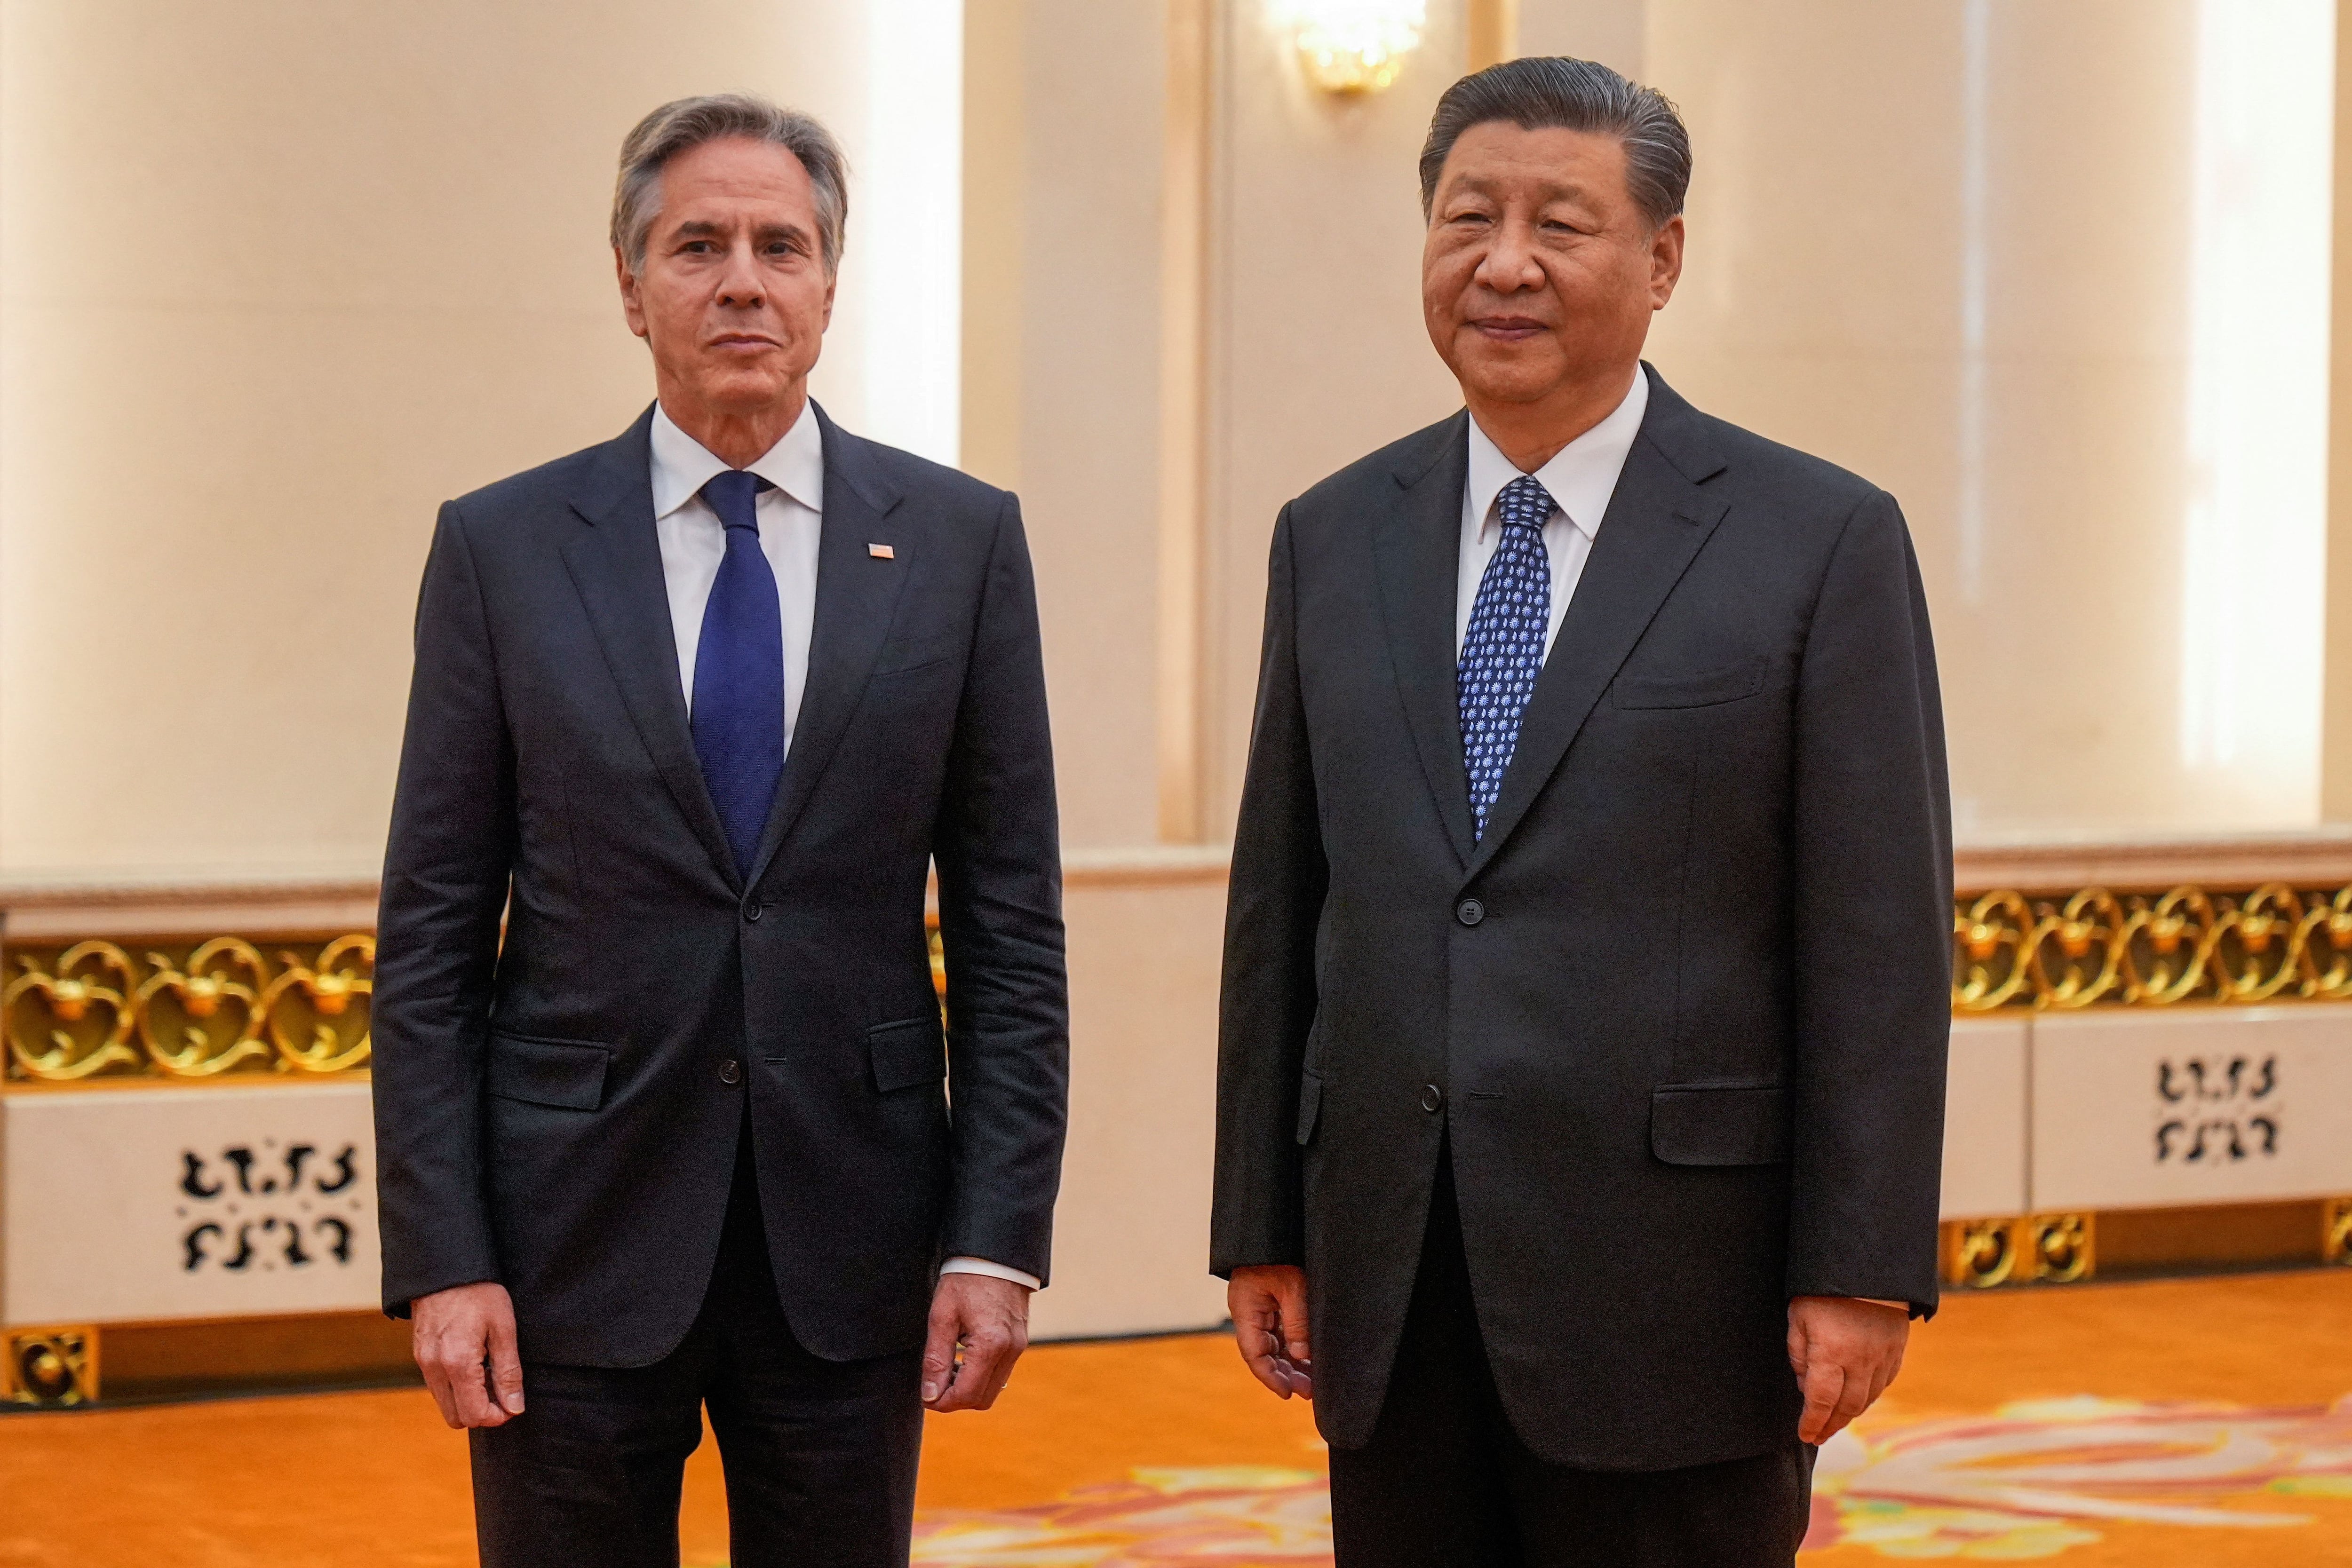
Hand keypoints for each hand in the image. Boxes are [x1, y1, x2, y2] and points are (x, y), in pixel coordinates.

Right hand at [412, 1281, 523, 1429]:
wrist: (446, 1267)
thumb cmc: (480, 1292)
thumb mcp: (504, 1329)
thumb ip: (508, 1372)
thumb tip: (514, 1408)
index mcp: (457, 1363)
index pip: (475, 1415)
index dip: (498, 1417)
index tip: (513, 1403)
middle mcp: (434, 1368)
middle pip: (456, 1418)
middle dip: (482, 1412)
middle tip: (503, 1391)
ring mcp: (423, 1362)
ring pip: (445, 1404)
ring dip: (468, 1400)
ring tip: (490, 1374)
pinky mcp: (420, 1355)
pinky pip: (437, 1386)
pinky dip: (456, 1387)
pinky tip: (474, 1364)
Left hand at [922, 1273, 1030, 1411]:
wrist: (995, 1255)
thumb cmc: (965, 1280)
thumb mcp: (941, 1316)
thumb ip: (935, 1358)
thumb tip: (930, 1394)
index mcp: (990, 1344)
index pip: (966, 1395)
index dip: (941, 1402)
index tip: (925, 1394)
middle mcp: (1010, 1350)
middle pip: (982, 1400)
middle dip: (955, 1399)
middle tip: (935, 1381)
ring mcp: (1018, 1347)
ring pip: (993, 1390)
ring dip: (968, 1388)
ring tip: (948, 1366)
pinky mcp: (1019, 1342)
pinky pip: (1000, 1374)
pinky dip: (980, 1376)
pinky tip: (964, 1357)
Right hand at [1229, 1264, 1312, 1398]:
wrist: (1273, 1227)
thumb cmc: (1280, 1253)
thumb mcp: (1293, 1287)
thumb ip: (1297, 1323)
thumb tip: (1303, 1356)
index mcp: (1246, 1309)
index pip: (1254, 1354)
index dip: (1270, 1377)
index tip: (1288, 1393)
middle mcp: (1250, 1313)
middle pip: (1265, 1353)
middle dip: (1286, 1374)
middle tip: (1309, 1391)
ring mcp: (1261, 1309)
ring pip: (1275, 1345)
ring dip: (1292, 1363)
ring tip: (1313, 1381)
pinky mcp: (1273, 1303)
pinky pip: (1281, 1332)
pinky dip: (1294, 1347)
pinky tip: (1309, 1360)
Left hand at [1787, 1295, 1907, 1443]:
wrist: (1866, 1265)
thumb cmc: (1823, 1290)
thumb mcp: (1798, 1317)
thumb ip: (1799, 1354)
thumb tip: (1806, 1387)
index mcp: (1831, 1353)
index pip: (1820, 1401)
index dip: (1812, 1422)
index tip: (1805, 1434)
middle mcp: (1859, 1361)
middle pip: (1846, 1407)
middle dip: (1830, 1425)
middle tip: (1818, 1436)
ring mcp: (1882, 1356)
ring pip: (1867, 1399)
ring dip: (1850, 1415)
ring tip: (1835, 1423)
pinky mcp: (1896, 1349)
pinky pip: (1884, 1383)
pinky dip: (1869, 1396)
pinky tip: (1858, 1400)